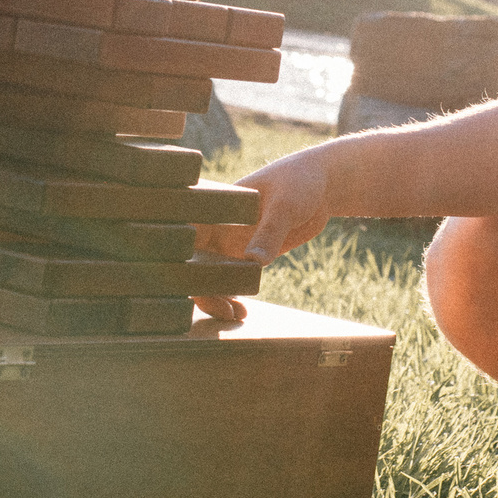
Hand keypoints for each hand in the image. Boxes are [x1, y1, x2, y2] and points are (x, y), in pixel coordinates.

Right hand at [192, 147, 341, 321]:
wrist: (322, 186)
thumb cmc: (298, 182)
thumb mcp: (284, 206)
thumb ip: (269, 232)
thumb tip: (254, 263)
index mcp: (213, 208)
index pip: (182, 234)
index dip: (175, 259)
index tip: (190, 283)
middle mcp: (215, 228)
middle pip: (191, 263)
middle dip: (200, 289)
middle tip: (224, 308)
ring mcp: (228, 244)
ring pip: (208, 278)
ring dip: (215, 299)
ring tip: (235, 315)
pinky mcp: (245, 257)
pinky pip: (230, 282)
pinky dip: (231, 298)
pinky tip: (241, 312)